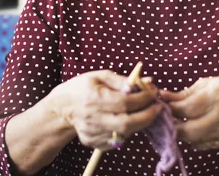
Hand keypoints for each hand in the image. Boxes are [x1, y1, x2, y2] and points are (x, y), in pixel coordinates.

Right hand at [47, 70, 161, 149]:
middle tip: (158, 108)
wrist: (61, 108)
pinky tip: (129, 121)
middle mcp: (93, 118)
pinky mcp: (93, 142)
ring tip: (145, 112)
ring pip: (125, 133)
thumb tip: (147, 81)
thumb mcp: (99, 76)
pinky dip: (127, 132)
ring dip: (140, 124)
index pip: (125, 102)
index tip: (154, 94)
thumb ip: (122, 80)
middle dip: (148, 116)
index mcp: (94, 98)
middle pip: (127, 123)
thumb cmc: (81, 87)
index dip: (144, 99)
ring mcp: (92, 133)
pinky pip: (117, 141)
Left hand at [160, 76, 218, 150]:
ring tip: (174, 123)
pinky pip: (201, 144)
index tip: (161, 104)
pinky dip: (191, 138)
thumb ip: (186, 93)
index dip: (171, 107)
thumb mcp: (208, 84)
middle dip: (173, 124)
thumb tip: (163, 96)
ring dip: (180, 132)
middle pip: (190, 128)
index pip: (188, 107)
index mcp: (218, 95)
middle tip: (165, 118)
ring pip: (194, 139)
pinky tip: (188, 129)